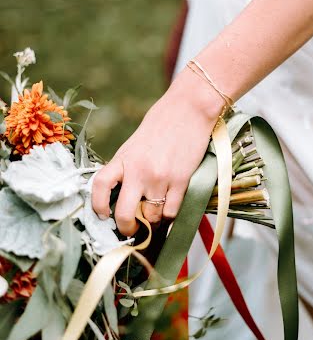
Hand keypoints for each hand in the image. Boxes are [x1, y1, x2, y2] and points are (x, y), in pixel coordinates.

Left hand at [92, 72, 224, 235]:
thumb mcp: (135, 144)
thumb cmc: (162, 124)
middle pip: (125, 213)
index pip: (100, 186)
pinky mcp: (181, 180)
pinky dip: (170, 214)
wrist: (189, 109)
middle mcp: (139, 171)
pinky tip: (170, 206)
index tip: (103, 215)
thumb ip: (128, 167)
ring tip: (156, 212)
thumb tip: (125, 195)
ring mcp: (160, 177)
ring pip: (152, 216)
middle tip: (132, 230)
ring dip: (154, 219)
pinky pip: (172, 211)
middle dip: (127, 228)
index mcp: (123, 158)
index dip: (97, 205)